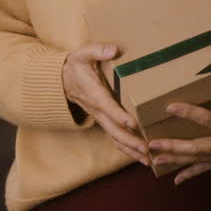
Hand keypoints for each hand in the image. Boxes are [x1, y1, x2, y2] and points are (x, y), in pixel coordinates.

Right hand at [61, 42, 150, 165]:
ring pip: (114, 137)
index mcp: (95, 93)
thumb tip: (113, 50)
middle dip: (130, 141)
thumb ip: (98, 50)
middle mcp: (97, 109)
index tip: (134, 123)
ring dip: (130, 149)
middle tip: (147, 149)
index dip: (120, 116)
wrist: (62, 79)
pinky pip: (114, 137)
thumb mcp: (84, 52)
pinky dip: (127, 148)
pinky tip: (141, 156)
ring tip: (148, 160)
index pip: (108, 107)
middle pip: (113, 129)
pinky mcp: (103, 121)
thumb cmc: (77, 64)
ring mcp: (100, 118)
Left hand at [149, 83, 210, 184]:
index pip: (209, 119)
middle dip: (173, 145)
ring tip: (154, 160)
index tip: (171, 107)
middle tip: (152, 144)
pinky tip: (176, 178)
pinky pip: (207, 168)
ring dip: (176, 159)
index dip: (189, 113)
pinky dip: (191, 173)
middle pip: (196, 147)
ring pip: (197, 159)